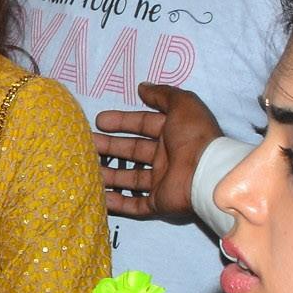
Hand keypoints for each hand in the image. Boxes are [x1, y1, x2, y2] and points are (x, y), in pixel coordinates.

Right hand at [91, 81, 222, 220]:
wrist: (207, 172)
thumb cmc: (194, 135)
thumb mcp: (183, 104)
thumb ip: (162, 94)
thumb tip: (142, 87)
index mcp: (173, 134)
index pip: (143, 125)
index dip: (122, 121)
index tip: (100, 120)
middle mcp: (167, 157)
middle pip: (133, 150)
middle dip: (110, 146)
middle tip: (87, 142)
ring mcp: (162, 182)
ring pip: (130, 178)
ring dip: (109, 173)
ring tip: (85, 167)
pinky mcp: (159, 203)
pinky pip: (135, 205)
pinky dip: (117, 203)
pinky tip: (99, 197)